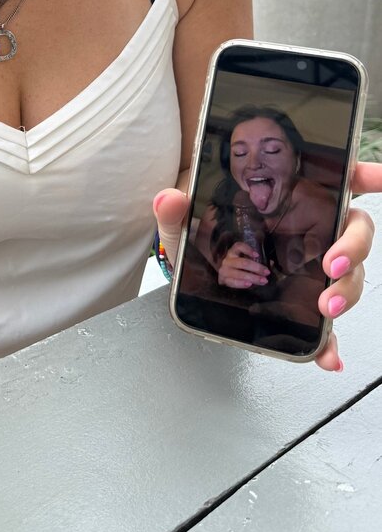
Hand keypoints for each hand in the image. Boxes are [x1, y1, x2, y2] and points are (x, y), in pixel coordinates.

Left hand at [153, 160, 379, 371]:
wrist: (197, 268)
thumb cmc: (202, 233)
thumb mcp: (187, 219)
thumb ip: (178, 208)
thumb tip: (170, 199)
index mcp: (291, 198)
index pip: (337, 179)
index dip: (363, 175)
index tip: (375, 177)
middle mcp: (311, 228)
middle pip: (354, 230)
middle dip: (353, 247)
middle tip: (333, 264)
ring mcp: (312, 264)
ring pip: (349, 274)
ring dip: (346, 292)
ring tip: (325, 308)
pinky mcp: (303, 300)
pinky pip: (327, 325)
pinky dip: (330, 342)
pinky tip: (327, 357)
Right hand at [216, 241, 270, 288]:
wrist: (224, 277)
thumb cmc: (238, 267)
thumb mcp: (245, 261)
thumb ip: (257, 261)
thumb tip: (271, 263)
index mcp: (233, 252)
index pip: (238, 246)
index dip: (247, 249)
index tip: (257, 255)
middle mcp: (228, 260)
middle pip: (243, 262)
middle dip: (256, 268)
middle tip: (267, 272)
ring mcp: (224, 270)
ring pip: (239, 273)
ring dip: (253, 277)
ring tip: (263, 281)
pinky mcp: (223, 280)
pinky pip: (233, 282)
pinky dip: (241, 283)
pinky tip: (250, 284)